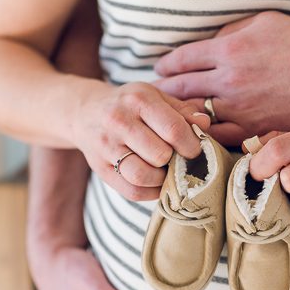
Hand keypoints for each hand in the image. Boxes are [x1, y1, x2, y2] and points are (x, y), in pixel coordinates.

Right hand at [73, 82, 210, 200]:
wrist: (85, 111)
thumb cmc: (130, 106)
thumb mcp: (155, 98)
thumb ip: (183, 111)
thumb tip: (204, 125)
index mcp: (138, 99)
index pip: (173, 129)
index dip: (191, 145)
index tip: (195, 150)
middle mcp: (119, 120)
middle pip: (160, 155)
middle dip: (175, 160)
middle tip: (178, 159)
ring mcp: (106, 146)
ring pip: (144, 175)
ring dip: (162, 178)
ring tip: (166, 171)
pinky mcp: (100, 168)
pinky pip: (132, 192)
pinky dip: (150, 192)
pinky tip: (155, 182)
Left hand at [154, 12, 289, 145]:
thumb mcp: (267, 23)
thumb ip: (232, 31)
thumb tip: (210, 44)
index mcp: (231, 48)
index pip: (183, 58)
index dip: (167, 64)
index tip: (160, 69)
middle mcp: (231, 80)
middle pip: (182, 88)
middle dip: (164, 92)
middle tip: (154, 96)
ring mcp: (242, 109)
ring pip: (196, 117)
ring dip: (179, 118)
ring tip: (169, 119)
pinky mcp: (255, 131)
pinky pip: (219, 137)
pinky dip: (204, 136)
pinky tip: (197, 136)